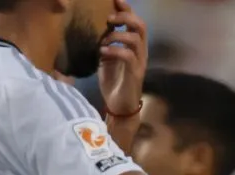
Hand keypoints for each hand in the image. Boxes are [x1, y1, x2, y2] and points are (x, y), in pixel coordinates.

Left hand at [98, 0, 147, 116]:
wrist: (119, 106)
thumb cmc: (113, 81)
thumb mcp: (106, 57)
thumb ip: (105, 42)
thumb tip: (93, 26)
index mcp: (134, 46)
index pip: (135, 21)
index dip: (126, 9)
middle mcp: (140, 51)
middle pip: (140, 25)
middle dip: (124, 17)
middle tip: (108, 18)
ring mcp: (139, 62)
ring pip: (136, 39)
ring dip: (117, 35)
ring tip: (103, 39)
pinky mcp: (135, 73)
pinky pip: (128, 56)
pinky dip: (115, 50)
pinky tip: (102, 52)